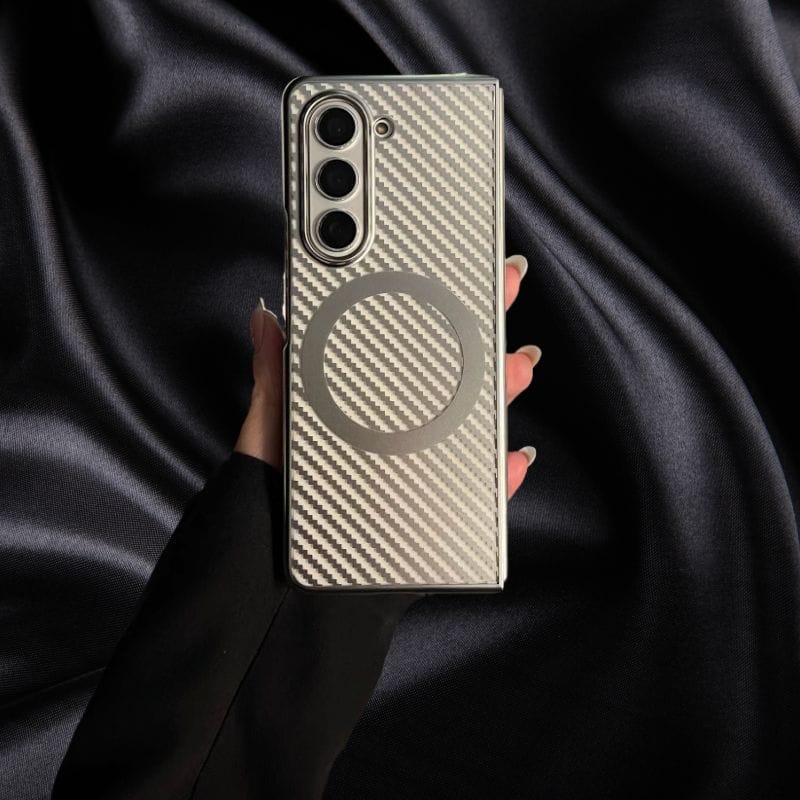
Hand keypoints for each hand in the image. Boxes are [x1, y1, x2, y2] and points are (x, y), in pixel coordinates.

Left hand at [236, 254, 540, 496]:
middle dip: (481, 334)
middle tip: (501, 292)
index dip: (433, 305)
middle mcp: (393, 433)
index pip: (404, 347)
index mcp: (361, 404)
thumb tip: (265, 316)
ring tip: (516, 367)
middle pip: (448, 378)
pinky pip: (471, 493)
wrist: (272, 566)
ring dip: (499, 395)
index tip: (459, 269)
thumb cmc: (270, 490)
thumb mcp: (270, 423)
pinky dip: (497, 478)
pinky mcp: (427, 512)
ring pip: (469, 426)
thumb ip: (273, 370)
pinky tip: (513, 459)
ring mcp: (414, 469)